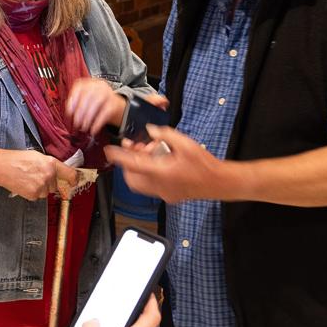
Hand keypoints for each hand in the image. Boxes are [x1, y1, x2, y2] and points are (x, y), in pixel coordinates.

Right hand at [0, 147, 76, 200]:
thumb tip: (58, 172)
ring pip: (46, 192)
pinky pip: (38, 196)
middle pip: (55, 185)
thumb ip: (49, 164)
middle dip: (48, 183)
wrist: (1, 167)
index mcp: (51, 163)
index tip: (74, 182)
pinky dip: (32, 193)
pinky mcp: (34, 194)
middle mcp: (48, 175)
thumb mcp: (37, 156)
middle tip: (35, 176)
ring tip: (28, 179)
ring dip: (40, 188)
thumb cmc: (16, 159)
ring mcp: (41, 186)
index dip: (74, 179)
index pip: (70, 174)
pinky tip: (24, 184)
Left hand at [65, 79, 126, 134]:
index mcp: (90, 83)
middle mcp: (99, 86)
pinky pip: (105, 113)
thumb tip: (69, 111)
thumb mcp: (86, 99)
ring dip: (88, 117)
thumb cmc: (97, 102)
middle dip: (80, 111)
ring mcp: (108, 94)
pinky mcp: (114, 104)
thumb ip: (76, 102)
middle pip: (87, 96)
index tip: (69, 111)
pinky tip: (93, 129)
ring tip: (84, 127)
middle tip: (76, 122)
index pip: (79, 87)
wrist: (115, 105)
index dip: (73, 99)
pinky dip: (97, 123)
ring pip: (96, 104)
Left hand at [103, 124, 228, 203]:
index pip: (132, 164)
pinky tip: (158, 165)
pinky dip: (147, 177)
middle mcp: (159, 186)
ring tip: (146, 156)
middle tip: (132, 150)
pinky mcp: (168, 197)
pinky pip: (150, 188)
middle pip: (131, 178)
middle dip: (127, 165)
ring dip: (137, 171)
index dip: (118, 156)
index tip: (108, 150)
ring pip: (139, 185)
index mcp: (161, 172)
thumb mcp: (185, 143)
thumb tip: (150, 130)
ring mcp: (163, 194)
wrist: (218, 183)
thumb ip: (165, 135)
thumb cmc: (204, 164)